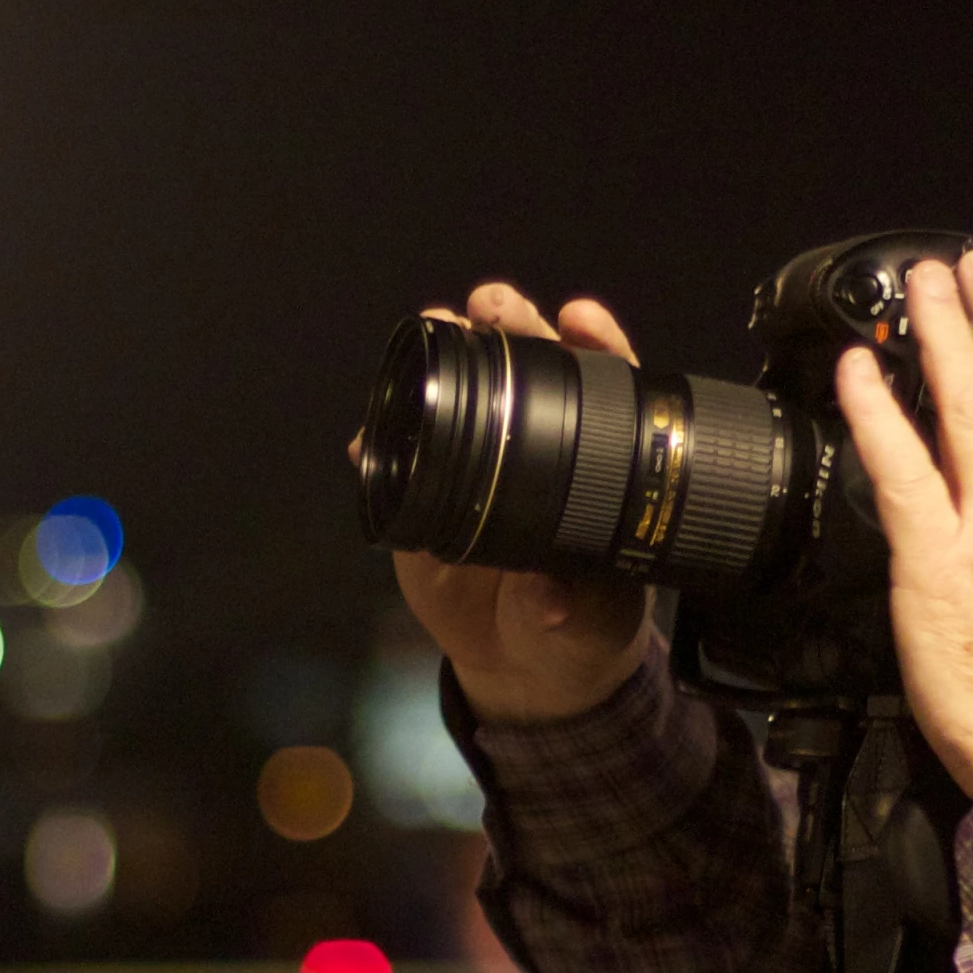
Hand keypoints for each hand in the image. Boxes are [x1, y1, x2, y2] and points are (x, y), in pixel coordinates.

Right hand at [349, 283, 652, 723]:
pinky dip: (379, 442)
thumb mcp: (590, 620)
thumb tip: (547, 599)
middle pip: (534, 368)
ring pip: (465, 395)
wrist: (527, 666)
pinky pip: (400, 460)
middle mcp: (545, 448)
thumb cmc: (580, 628)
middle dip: (515, 323)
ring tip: (435, 324)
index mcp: (603, 463)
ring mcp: (483, 465)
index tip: (581, 319)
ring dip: (447, 354)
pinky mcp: (429, 496)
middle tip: (495, 306)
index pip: (607, 389)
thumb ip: (572, 606)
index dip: (596, 345)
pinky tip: (366, 434)